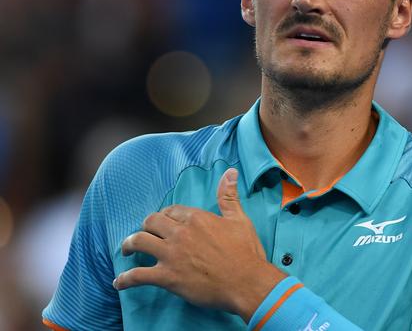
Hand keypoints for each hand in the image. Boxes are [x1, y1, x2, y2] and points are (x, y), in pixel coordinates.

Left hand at [113, 168, 286, 320]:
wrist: (248, 282)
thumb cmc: (246, 252)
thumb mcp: (239, 219)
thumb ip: (228, 196)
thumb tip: (230, 172)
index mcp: (196, 218)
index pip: (171, 210)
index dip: (166, 216)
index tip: (165, 223)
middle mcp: (180, 233)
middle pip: (151, 222)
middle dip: (146, 227)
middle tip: (145, 234)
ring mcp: (172, 255)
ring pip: (139, 242)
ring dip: (129, 245)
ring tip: (126, 250)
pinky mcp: (168, 277)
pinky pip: (138, 276)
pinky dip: (125, 279)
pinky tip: (119, 282)